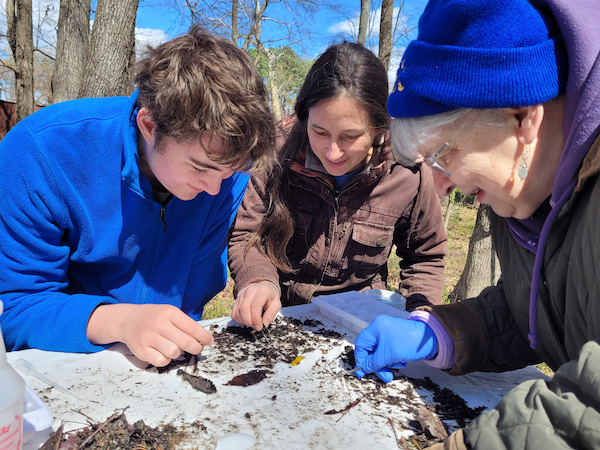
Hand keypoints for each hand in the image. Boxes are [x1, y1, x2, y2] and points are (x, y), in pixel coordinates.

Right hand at [87, 303, 213, 366]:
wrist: (128, 320)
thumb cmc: (154, 317)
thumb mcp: (169, 313)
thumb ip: (184, 323)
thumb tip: (203, 338)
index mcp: (169, 313)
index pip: (191, 327)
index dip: (204, 337)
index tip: (210, 341)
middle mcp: (159, 324)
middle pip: (185, 342)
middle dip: (196, 348)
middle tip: (197, 349)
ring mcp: (148, 338)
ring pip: (174, 352)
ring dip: (179, 353)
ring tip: (176, 348)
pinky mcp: (141, 350)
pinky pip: (161, 361)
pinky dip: (166, 360)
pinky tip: (164, 353)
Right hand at [231, 281, 280, 330]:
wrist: (264, 288)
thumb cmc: (270, 296)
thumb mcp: (276, 304)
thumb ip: (271, 314)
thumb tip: (264, 324)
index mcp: (262, 291)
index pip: (255, 305)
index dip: (256, 318)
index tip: (259, 327)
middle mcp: (250, 291)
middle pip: (244, 308)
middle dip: (249, 321)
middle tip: (256, 326)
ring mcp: (242, 295)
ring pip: (238, 311)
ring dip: (244, 321)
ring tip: (252, 322)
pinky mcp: (237, 300)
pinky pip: (234, 312)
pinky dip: (239, 319)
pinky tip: (246, 320)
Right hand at [354, 315, 436, 382]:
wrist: (431, 339)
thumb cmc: (408, 343)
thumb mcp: (389, 355)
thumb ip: (374, 362)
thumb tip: (364, 369)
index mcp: (376, 327)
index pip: (361, 344)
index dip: (360, 359)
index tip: (362, 373)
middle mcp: (380, 329)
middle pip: (371, 350)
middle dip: (377, 365)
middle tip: (385, 376)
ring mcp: (388, 334)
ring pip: (380, 353)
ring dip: (386, 364)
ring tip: (398, 367)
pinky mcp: (396, 340)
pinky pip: (388, 352)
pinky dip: (393, 359)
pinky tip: (402, 362)